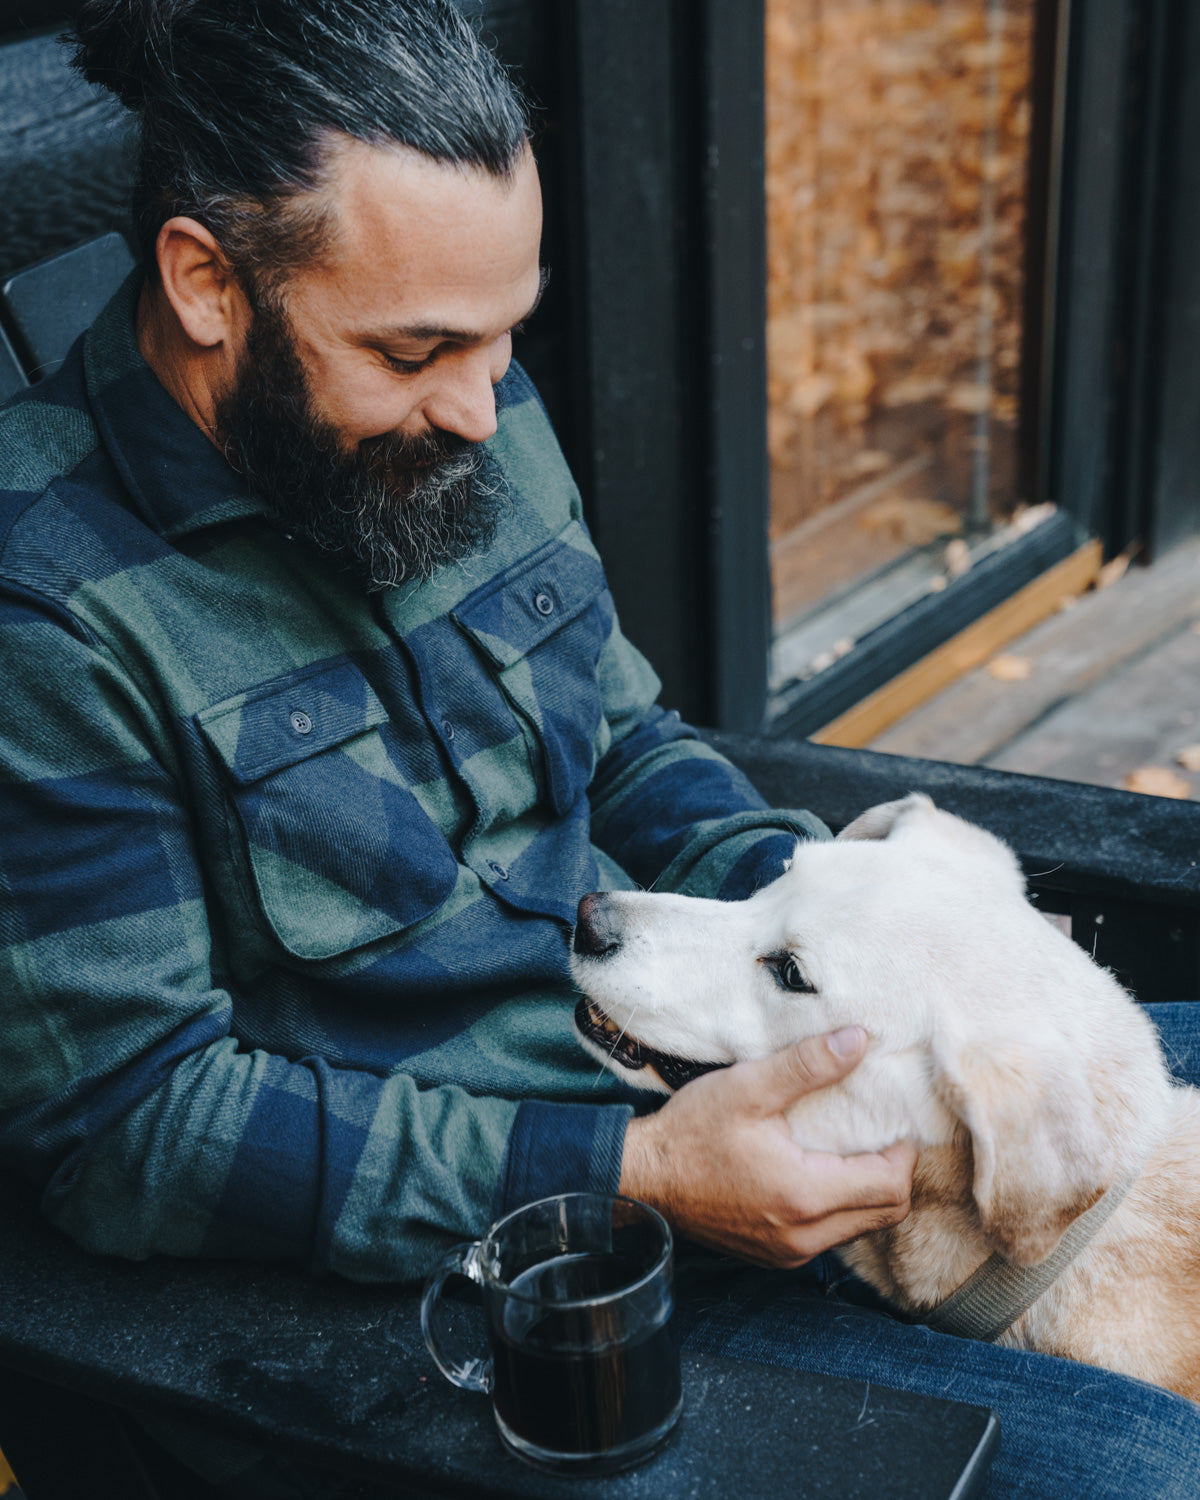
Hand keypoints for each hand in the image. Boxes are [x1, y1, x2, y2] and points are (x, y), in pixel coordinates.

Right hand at [618, 1026, 915, 1268]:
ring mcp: (789, 1252)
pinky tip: (821, 1173)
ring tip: (855, 1150)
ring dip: (869, 1193)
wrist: (643, 1179)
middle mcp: (803, 1236)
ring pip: (860, 1228)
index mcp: (803, 1195)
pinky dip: (841, 1208)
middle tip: (882, 1135)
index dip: (904, 1153)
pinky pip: (830, 1236)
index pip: (890, 1187)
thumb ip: (808, 1065)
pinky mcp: (775, 1255)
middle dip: (894, 1174)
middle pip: (885, 1214)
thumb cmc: (690, 1132)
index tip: (893, 1121)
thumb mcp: (748, 1087)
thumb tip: (858, 1040)